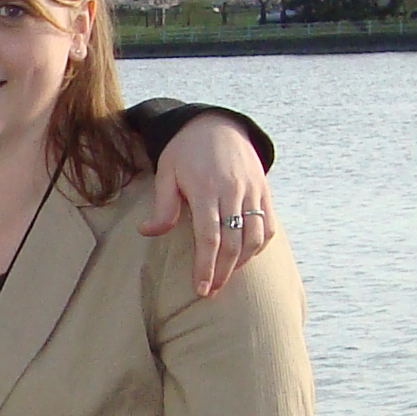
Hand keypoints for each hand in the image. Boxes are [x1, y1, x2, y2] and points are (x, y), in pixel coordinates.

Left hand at [138, 115, 274, 296]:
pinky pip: (268, 225)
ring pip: (255, 237)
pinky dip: (259, 246)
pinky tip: (244, 257)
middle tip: (209, 292)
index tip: (200, 289)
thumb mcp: (166, 172)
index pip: (209, 237)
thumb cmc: (185, 150)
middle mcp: (233, 192)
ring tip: (224, 278)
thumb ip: (162, 205)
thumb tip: (147, 232)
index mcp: (206, 189)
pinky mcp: (264, 191)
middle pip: (234, 243)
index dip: (206, 266)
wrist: (216, 123)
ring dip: (241, 263)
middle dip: (222, 273)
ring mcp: (252, 192)